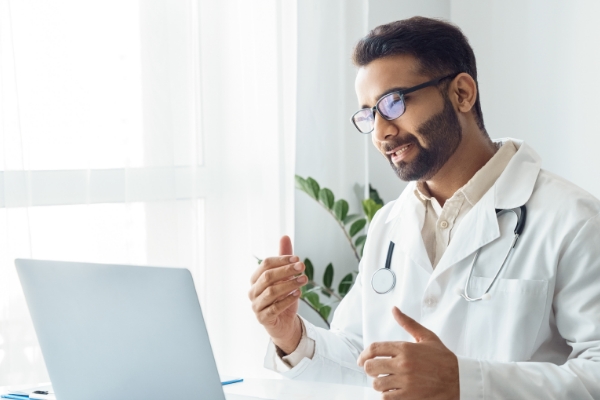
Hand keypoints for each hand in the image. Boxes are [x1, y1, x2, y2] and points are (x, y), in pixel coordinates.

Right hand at [249, 236, 306, 353]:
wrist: (285, 323)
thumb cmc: (283, 297)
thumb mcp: (285, 277)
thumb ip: (284, 259)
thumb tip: (285, 236)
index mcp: (256, 278)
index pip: (266, 264)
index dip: (282, 260)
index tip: (298, 259)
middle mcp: (253, 291)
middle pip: (268, 276)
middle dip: (286, 270)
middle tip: (302, 267)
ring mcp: (256, 305)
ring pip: (271, 291)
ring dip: (289, 284)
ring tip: (304, 280)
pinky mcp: (263, 318)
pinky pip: (274, 308)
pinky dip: (287, 300)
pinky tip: (298, 294)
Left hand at [357, 307, 458, 399]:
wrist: (460, 379)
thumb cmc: (443, 358)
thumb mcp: (426, 336)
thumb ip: (408, 323)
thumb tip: (394, 309)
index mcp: (405, 348)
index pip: (374, 349)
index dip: (364, 355)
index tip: (361, 360)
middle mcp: (403, 364)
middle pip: (371, 367)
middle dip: (369, 369)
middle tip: (373, 371)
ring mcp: (405, 381)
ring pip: (377, 384)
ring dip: (378, 383)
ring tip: (384, 381)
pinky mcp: (409, 396)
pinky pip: (387, 397)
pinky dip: (386, 395)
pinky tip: (391, 391)